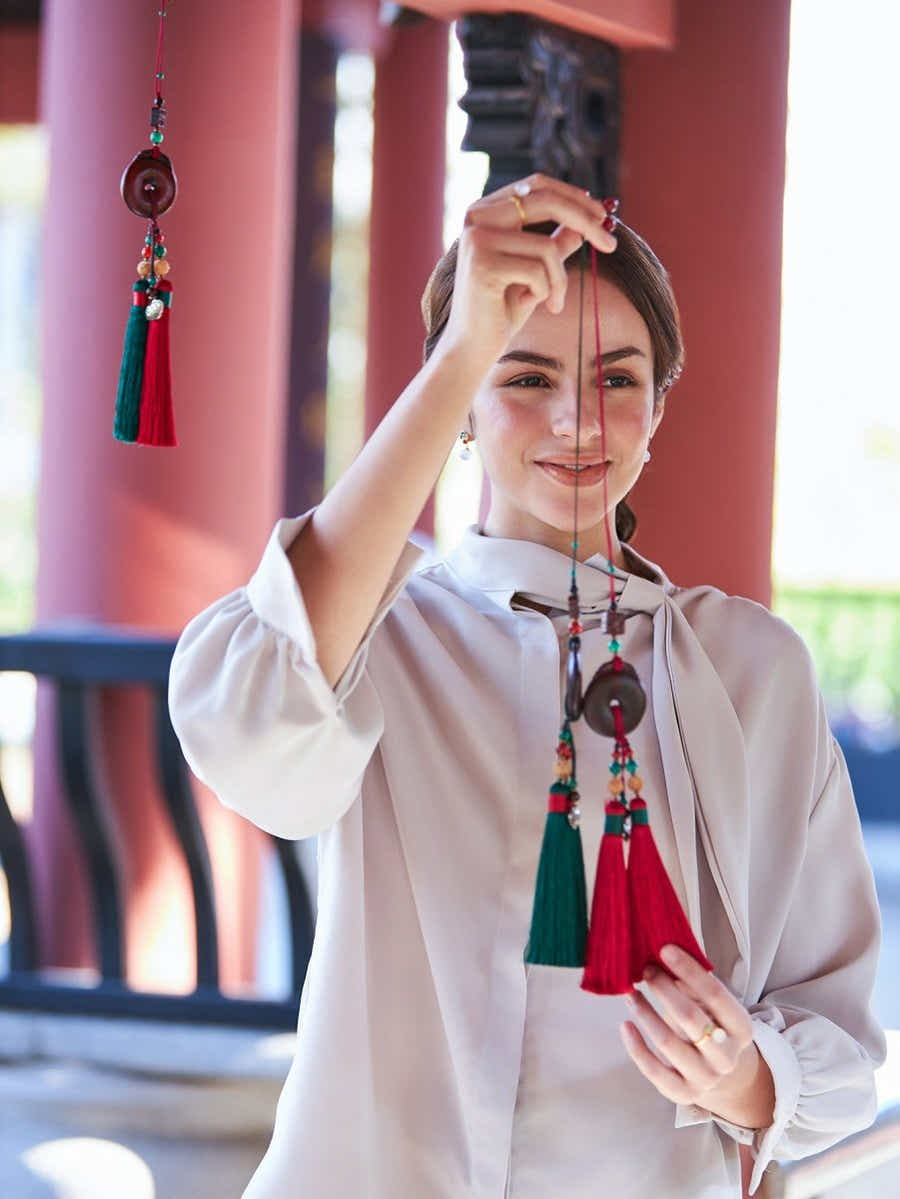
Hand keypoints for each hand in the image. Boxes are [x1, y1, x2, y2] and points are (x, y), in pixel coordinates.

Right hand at [436, 173, 617, 372]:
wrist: (473, 348)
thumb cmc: (503, 310)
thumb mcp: (537, 271)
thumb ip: (556, 243)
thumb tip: (587, 222)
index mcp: (485, 211)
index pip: (536, 185)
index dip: (574, 196)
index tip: (603, 215)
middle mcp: (476, 218)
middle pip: (545, 201)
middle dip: (586, 222)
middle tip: (611, 245)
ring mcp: (476, 240)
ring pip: (546, 246)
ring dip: (560, 280)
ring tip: (554, 303)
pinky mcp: (482, 266)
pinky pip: (538, 271)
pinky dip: (546, 292)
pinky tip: (530, 306)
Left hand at [620, 944, 774, 1128]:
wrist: (724, 1075)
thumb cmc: (713, 1026)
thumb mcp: (713, 1005)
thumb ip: (694, 984)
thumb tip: (664, 954)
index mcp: (741, 1028)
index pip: (716, 995)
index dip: (689, 971)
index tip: (665, 949)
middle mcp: (726, 1056)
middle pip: (690, 1018)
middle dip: (664, 989)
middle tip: (646, 969)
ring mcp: (706, 1078)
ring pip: (668, 1043)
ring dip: (645, 1013)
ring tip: (631, 993)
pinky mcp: (683, 1094)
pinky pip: (654, 1072)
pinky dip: (636, 1048)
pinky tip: (625, 1025)